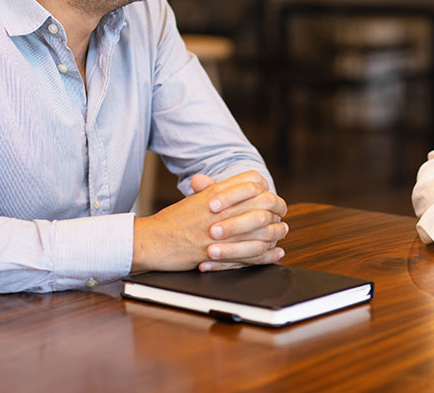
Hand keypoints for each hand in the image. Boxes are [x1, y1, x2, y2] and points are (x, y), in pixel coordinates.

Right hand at [132, 170, 287, 272]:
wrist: (151, 241)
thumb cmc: (171, 222)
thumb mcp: (195, 199)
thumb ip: (214, 190)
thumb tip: (236, 186)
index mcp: (215, 192)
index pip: (252, 181)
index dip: (266, 188)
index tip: (271, 197)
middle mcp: (220, 208)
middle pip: (263, 201)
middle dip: (277, 209)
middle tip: (281, 215)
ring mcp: (219, 229)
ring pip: (261, 228)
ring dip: (276, 231)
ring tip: (281, 232)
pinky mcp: (217, 251)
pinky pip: (252, 253)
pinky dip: (268, 253)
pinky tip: (276, 252)